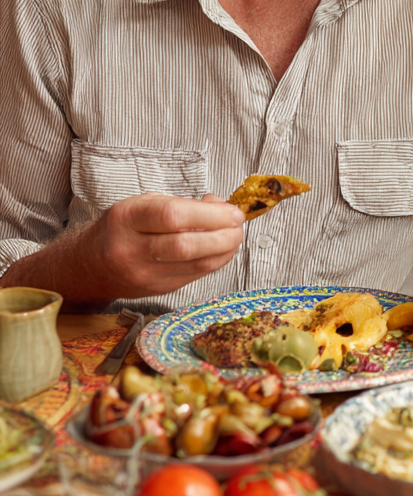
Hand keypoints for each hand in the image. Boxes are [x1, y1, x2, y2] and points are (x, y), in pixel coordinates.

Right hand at [1, 193, 244, 304]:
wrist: (90, 265)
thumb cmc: (123, 227)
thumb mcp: (144, 204)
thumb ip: (182, 204)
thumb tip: (222, 206)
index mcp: (126, 219)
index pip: (172, 216)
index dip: (209, 214)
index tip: (232, 210)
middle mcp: (131, 250)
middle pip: (186, 246)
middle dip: (223, 234)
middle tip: (239, 224)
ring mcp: (143, 275)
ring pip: (195, 265)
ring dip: (225, 249)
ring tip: (235, 235)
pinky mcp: (157, 291)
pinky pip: (195, 276)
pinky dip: (215, 261)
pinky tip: (223, 249)